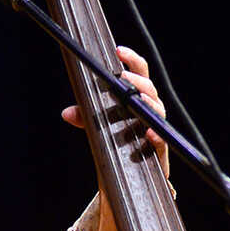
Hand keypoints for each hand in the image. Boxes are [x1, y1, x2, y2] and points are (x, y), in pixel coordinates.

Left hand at [61, 46, 169, 177]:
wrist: (128, 179)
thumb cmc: (118, 146)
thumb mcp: (97, 129)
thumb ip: (85, 119)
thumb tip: (68, 112)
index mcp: (138, 100)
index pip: (139, 74)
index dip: (132, 60)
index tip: (118, 50)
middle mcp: (150, 112)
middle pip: (150, 89)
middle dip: (137, 81)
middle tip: (124, 77)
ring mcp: (156, 130)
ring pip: (158, 111)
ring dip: (148, 103)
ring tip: (137, 98)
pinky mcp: (159, 152)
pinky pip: (162, 141)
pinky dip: (155, 136)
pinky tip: (148, 132)